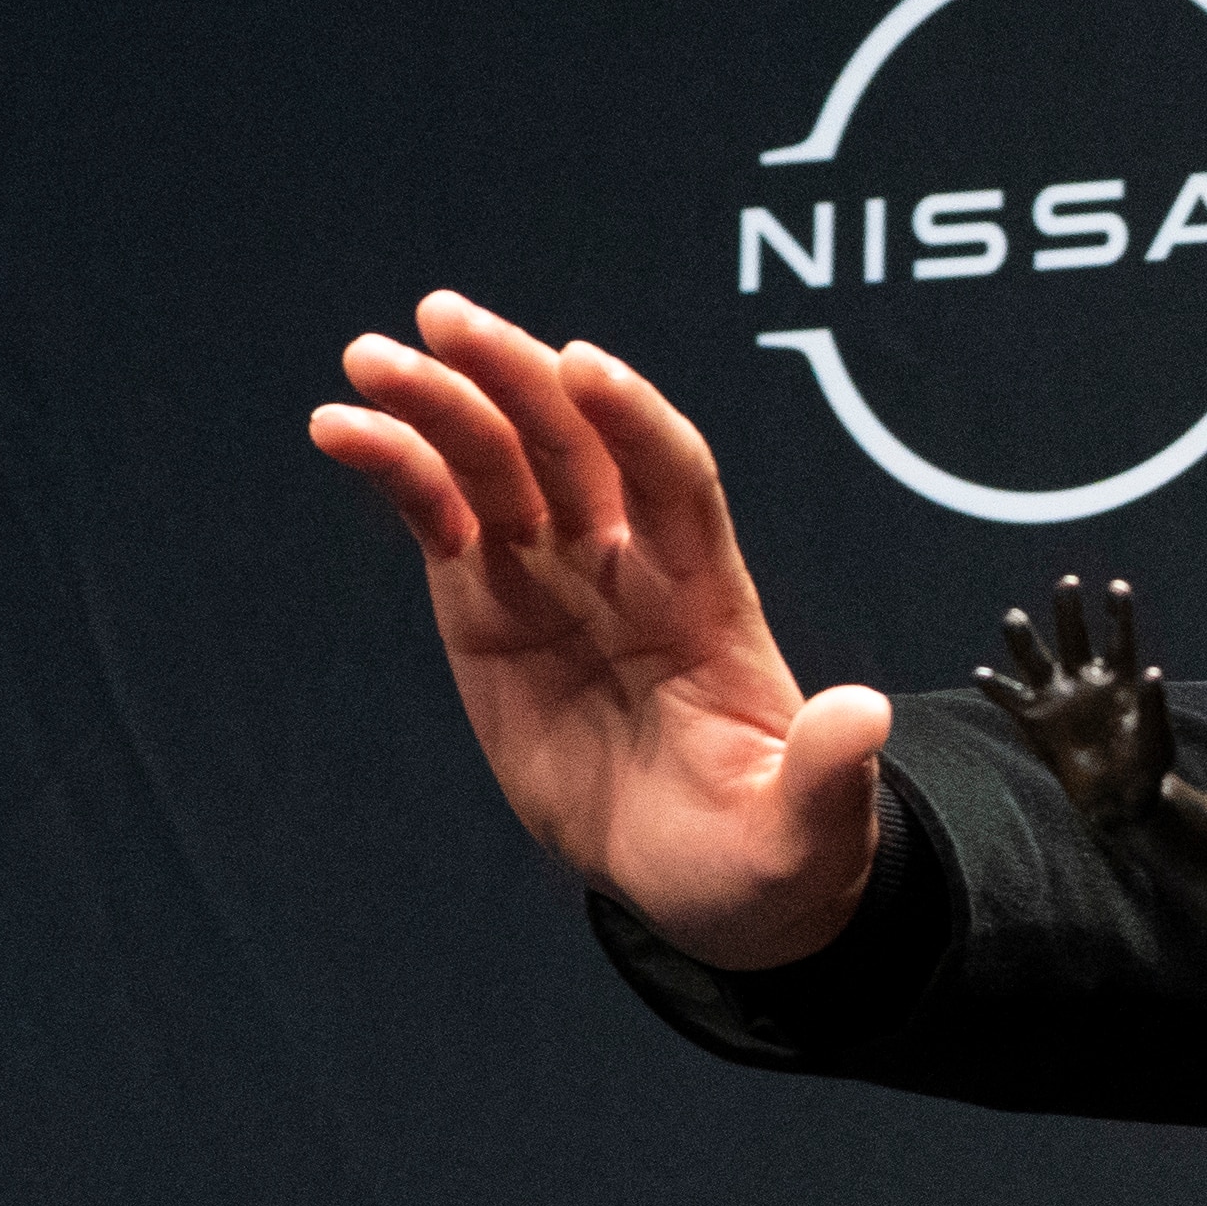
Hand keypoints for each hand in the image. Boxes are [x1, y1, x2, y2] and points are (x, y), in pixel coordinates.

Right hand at [311, 292, 885, 968]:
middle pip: (574, 446)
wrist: (707, 886)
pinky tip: (339, 428)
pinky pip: (440, 518)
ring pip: (497, 466)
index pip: (676, 482)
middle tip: (446, 319)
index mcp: (711, 601)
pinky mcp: (489, 607)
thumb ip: (829, 772)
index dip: (634, 422)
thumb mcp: (806, 830)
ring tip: (369, 359)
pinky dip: (396, 469)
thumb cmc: (770, 852)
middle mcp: (632, 568)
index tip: (584, 367)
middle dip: (515, 378)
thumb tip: (867, 715)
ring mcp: (555, 579)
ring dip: (438, 405)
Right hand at [971, 576, 1175, 829]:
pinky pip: (1011, 700)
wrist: (1123, 798)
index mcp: (1118, 681)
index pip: (1119, 639)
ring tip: (1013, 617)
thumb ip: (1154, 705)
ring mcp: (1059, 699)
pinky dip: (995, 689)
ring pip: (1037, 661)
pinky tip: (980, 675)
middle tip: (1067, 583)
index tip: (1118, 586)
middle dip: (1069, 611)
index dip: (1119, 613)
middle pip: (1074, 638)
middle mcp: (1085, 681)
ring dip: (1024, 640)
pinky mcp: (1037, 722)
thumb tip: (1153, 671)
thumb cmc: (1147, 765)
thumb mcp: (1158, 738)